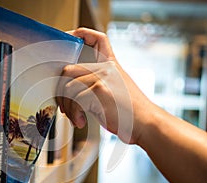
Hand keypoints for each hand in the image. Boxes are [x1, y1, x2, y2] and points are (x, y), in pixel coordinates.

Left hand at [56, 28, 152, 143]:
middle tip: (66, 107)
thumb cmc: (130, 111)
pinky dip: (74, 114)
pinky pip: (74, 100)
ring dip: (68, 108)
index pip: (98, 39)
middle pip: (68, 70)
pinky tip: (81, 122)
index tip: (69, 38)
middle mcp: (106, 68)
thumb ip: (96, 83)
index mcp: (111, 65)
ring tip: (75, 118)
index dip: (81, 34)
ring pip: (68, 88)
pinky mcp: (99, 90)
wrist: (147, 123)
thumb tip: (69, 89)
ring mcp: (102, 77)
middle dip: (61, 92)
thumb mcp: (115, 89)